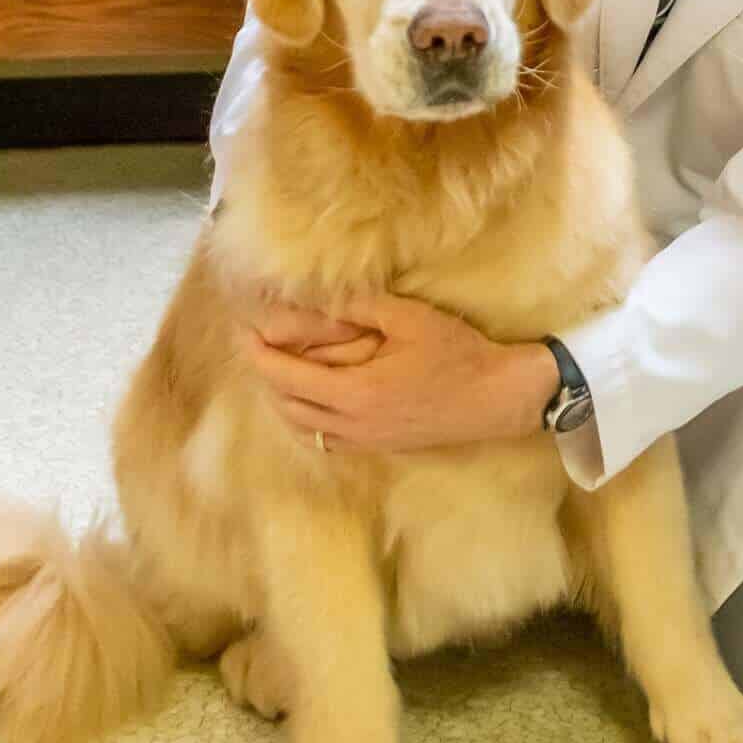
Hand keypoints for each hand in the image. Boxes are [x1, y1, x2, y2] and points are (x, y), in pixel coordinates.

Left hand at [241, 290, 553, 454]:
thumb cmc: (458, 354)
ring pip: (302, 427)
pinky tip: (316, 398)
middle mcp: (350, 425)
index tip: (243, 329)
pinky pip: (326, 438)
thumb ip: (360, 306)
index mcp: (352, 394)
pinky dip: (308, 418)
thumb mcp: (410, 319)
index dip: (258, 353)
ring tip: (282, 368)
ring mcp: (365, 441)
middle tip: (260, 345)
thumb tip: (316, 295)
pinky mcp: (380, 447)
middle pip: (285, 405)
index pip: (284, 377)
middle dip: (266, 375)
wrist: (499, 399)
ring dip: (284, 399)